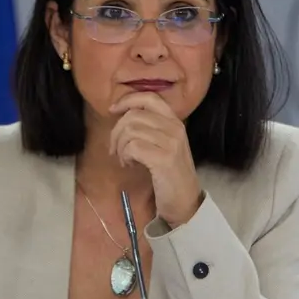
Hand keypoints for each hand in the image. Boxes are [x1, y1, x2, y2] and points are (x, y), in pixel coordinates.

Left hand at [110, 91, 203, 227]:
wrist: (185, 201)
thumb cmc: (170, 173)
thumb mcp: (164, 144)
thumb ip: (149, 127)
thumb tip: (122, 115)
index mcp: (175, 121)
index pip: (149, 97)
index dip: (127, 100)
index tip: (112, 110)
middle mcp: (174, 128)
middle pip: (134, 115)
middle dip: (117, 131)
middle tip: (115, 148)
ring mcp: (171, 143)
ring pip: (130, 130)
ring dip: (119, 145)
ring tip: (124, 158)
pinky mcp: (163, 159)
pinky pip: (132, 147)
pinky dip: (124, 155)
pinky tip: (129, 164)